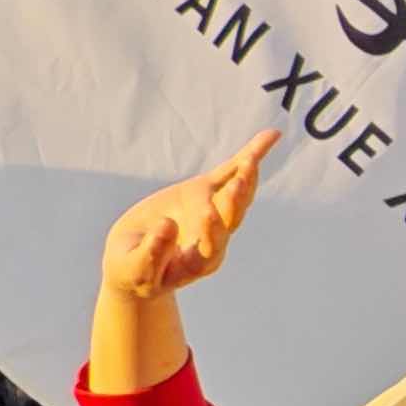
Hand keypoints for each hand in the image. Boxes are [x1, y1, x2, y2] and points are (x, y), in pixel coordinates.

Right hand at [100, 130, 278, 303]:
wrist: (136, 262)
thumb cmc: (134, 269)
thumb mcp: (135, 268)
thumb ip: (152, 253)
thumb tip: (168, 225)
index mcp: (199, 262)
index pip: (212, 247)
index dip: (211, 230)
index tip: (205, 214)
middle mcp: (215, 239)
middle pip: (230, 220)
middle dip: (234, 201)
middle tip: (239, 183)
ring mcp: (214, 215)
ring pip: (236, 195)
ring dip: (246, 177)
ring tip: (253, 158)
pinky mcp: (206, 193)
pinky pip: (231, 171)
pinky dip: (250, 154)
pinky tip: (271, 136)